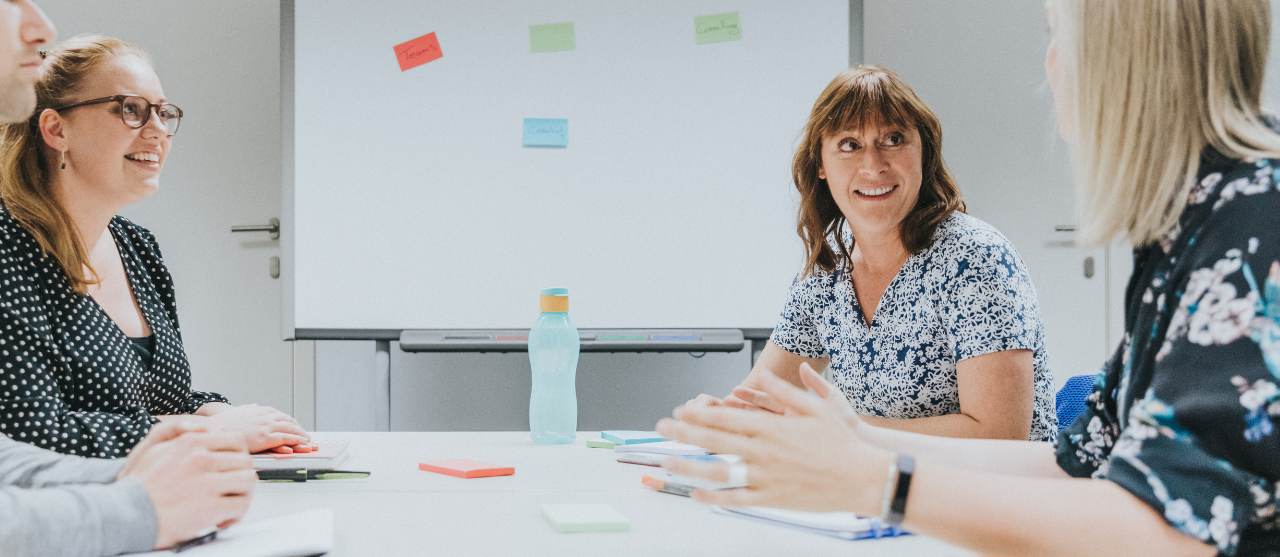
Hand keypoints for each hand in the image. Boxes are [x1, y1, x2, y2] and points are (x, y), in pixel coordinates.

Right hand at [120, 426, 254, 548]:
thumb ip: (178, 430)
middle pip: (245, 460)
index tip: (232, 466)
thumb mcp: (152, 446)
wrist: (123, 514)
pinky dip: (236, 514)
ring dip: (242, 494)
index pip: (236, 439)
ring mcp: (207, 483)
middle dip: (241, 475)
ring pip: (248, 481)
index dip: (237, 454)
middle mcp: (201, 459)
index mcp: (190, 442)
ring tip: (228, 502)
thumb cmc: (138, 484)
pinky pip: (240, 506)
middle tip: (231, 487)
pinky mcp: (210, 508)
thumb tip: (207, 428)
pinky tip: (222, 518)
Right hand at [206, 404, 309, 452]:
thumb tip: (253, 406)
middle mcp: (264, 416)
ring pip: (290, 429)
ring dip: (301, 435)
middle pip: (288, 420)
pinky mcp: (264, 437)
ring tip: (308, 440)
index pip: (279, 414)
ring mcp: (265, 426)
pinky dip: (296, 440)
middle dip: (298, 428)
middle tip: (305, 435)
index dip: (289, 421)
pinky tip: (302, 444)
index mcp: (258, 410)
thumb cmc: (221, 424)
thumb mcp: (237, 412)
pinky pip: (285, 438)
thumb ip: (247, 409)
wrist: (213, 430)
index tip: (295, 426)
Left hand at [656, 364, 886, 513]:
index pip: (724, 420)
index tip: (679, 411)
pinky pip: (737, 499)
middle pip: (714, 441)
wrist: (864, 477)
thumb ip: (784, 391)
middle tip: (662, 429)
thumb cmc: (842, 442)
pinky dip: (715, 497)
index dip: (697, 415)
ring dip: (690, 465)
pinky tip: (697, 493)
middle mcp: (764, 452)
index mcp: (771, 428)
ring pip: (719, 471)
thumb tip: (763, 376)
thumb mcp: (816, 406)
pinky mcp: (772, 498)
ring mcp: (766, 477)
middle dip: (684, 434)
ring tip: (667, 461)